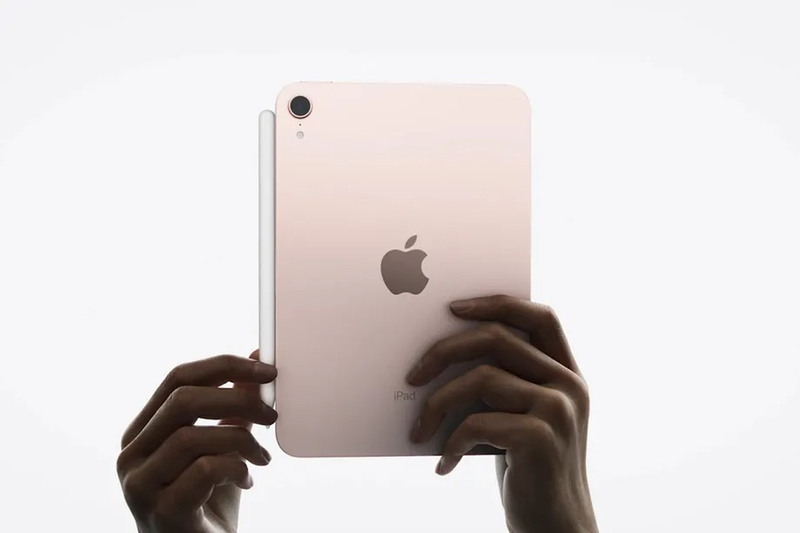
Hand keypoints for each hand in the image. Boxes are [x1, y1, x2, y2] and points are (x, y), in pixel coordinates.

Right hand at [117, 351, 277, 532]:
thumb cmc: (208, 501)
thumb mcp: (224, 445)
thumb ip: (234, 406)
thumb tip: (256, 359)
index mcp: (142, 431)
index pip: (177, 378)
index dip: (224, 366)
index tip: (266, 370)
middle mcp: (131, 455)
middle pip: (182, 400)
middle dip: (237, 399)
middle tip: (271, 412)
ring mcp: (140, 485)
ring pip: (192, 436)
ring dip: (241, 440)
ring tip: (261, 456)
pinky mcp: (161, 512)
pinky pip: (204, 470)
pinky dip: (236, 468)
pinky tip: (247, 481)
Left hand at [406, 296, 597, 532]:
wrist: (557, 526)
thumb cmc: (530, 468)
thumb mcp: (526, 417)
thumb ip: (508, 382)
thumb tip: (444, 352)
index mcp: (568, 373)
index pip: (540, 316)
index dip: (496, 303)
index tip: (454, 308)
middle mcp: (569, 385)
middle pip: (498, 338)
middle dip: (445, 350)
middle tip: (412, 374)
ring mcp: (558, 410)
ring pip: (480, 378)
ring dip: (437, 404)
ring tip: (420, 429)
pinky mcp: (539, 438)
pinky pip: (477, 422)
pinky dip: (451, 442)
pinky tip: (445, 463)